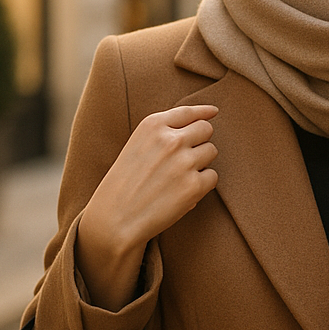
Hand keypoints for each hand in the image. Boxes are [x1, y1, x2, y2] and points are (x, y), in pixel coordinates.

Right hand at [77, 104, 218, 309]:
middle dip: (201, 141)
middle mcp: (171, 140)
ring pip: (211, 151)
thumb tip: (207, 118)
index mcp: (153, 125)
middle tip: (186, 157)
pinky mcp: (194, 186)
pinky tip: (182, 192)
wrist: (114, 218)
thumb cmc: (125, 182)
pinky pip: (212, 177)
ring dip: (201, 162)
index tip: (213, 112)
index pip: (188, 111)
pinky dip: (202, 184)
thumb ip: (164, 132)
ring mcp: (184, 162)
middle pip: (206, 129)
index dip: (204, 112)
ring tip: (179, 177)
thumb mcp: (137, 145)